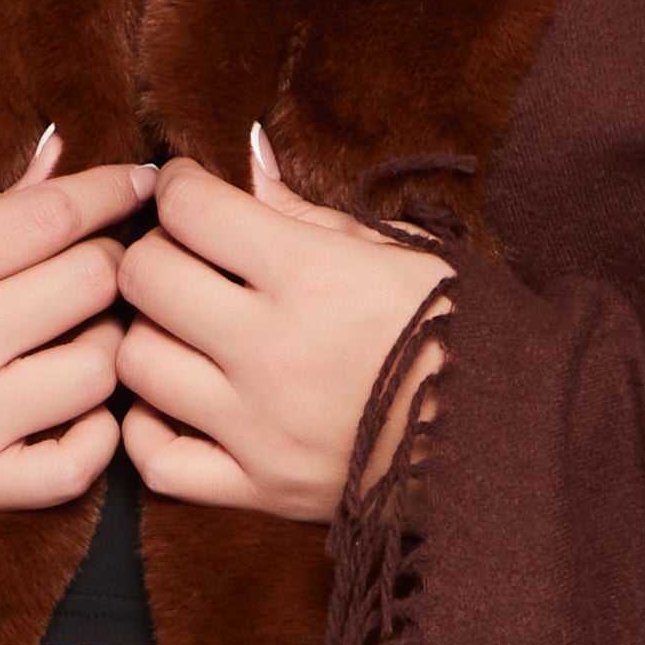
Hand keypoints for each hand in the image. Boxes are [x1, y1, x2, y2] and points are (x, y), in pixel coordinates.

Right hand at [0, 130, 155, 546]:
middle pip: (86, 285)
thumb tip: (62, 156)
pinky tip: (83, 407)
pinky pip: (80, 462)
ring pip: (98, 369)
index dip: (109, 191)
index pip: (44, 219)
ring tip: (89, 332)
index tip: (143, 182)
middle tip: (113, 259)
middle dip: (114, 261)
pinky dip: (99, 431)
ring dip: (111, 342)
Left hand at [116, 128, 450, 521]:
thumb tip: (244, 155)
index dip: (180, 186)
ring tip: (182, 327)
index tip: (189, 191)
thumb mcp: (396, 249)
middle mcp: (274, 351)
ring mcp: (260, 427)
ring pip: (136, 362)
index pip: (190, 209)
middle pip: (145, 277)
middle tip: (183, 255)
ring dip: (147, 332)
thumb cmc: (458, 326)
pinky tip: (175, 399)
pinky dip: (147, 428)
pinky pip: (157, 460)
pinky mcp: (261, 488)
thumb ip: (305, 209)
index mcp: (313, 277)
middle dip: (154, 251)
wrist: (509, 435)